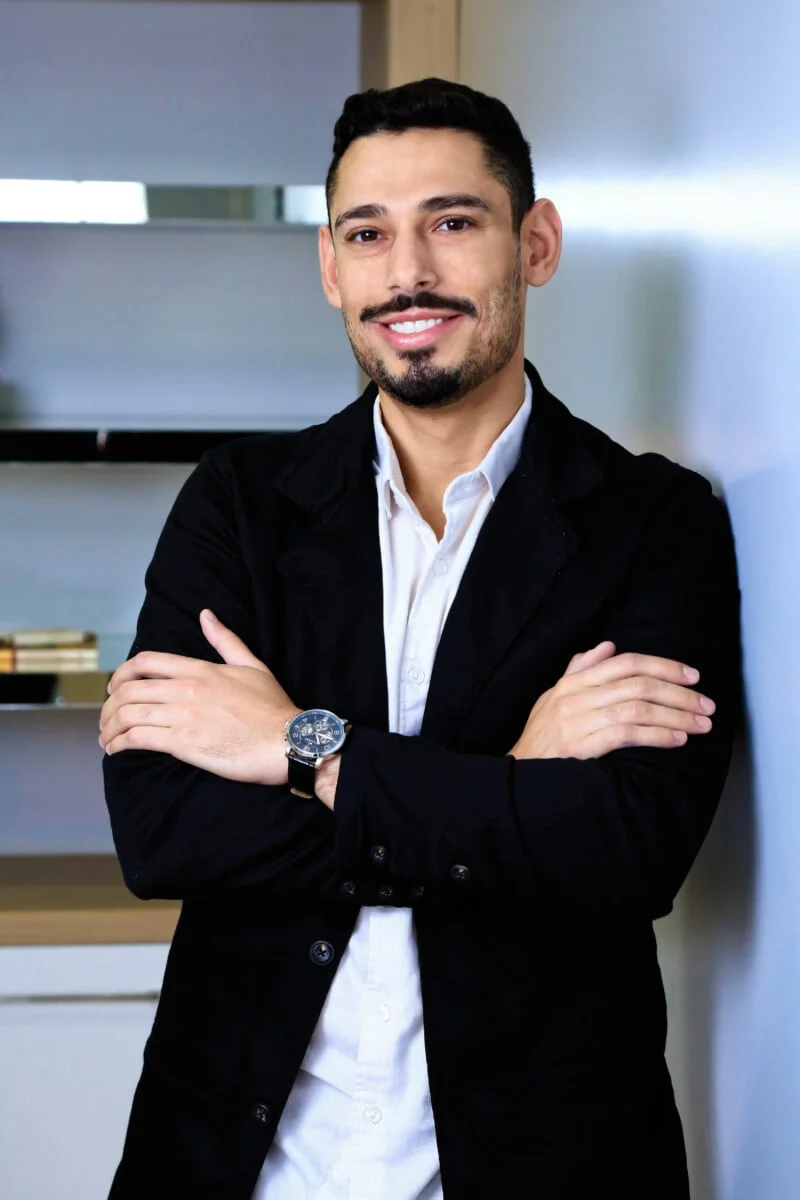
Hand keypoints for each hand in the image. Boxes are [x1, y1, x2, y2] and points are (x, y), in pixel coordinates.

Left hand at [99, 610, 300, 784]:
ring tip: (107, 738)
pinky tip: (115, 750)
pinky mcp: (184, 743)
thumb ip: (226, 640)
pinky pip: (139, 738)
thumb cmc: (273, 708)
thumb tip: (206, 615)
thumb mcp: (253, 666)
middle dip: (110, 705)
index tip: (114, 687)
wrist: (287, 742)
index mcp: (200, 669)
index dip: (121, 673)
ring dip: (110, 727)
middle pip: (130, 690)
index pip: (146, 662)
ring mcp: (184, 716)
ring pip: (129, 714)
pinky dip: (119, 744)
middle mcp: (187, 689)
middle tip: (107, 718)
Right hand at [508, 641, 715, 760]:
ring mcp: (576, 721)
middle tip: (706, 705)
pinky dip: (657, 735)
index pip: (625, 663)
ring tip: (700, 724)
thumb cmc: (541, 737)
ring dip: (675, 716)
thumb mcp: (553, 698)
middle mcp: (575, 697)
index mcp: (572, 682)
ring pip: (637, 708)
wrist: (517, 773)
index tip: (693, 676)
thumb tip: (606, 647)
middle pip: (637, 684)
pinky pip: (627, 734)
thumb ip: (580, 671)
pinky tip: (677, 739)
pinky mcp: (579, 746)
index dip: (663, 666)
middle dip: (679, 693)